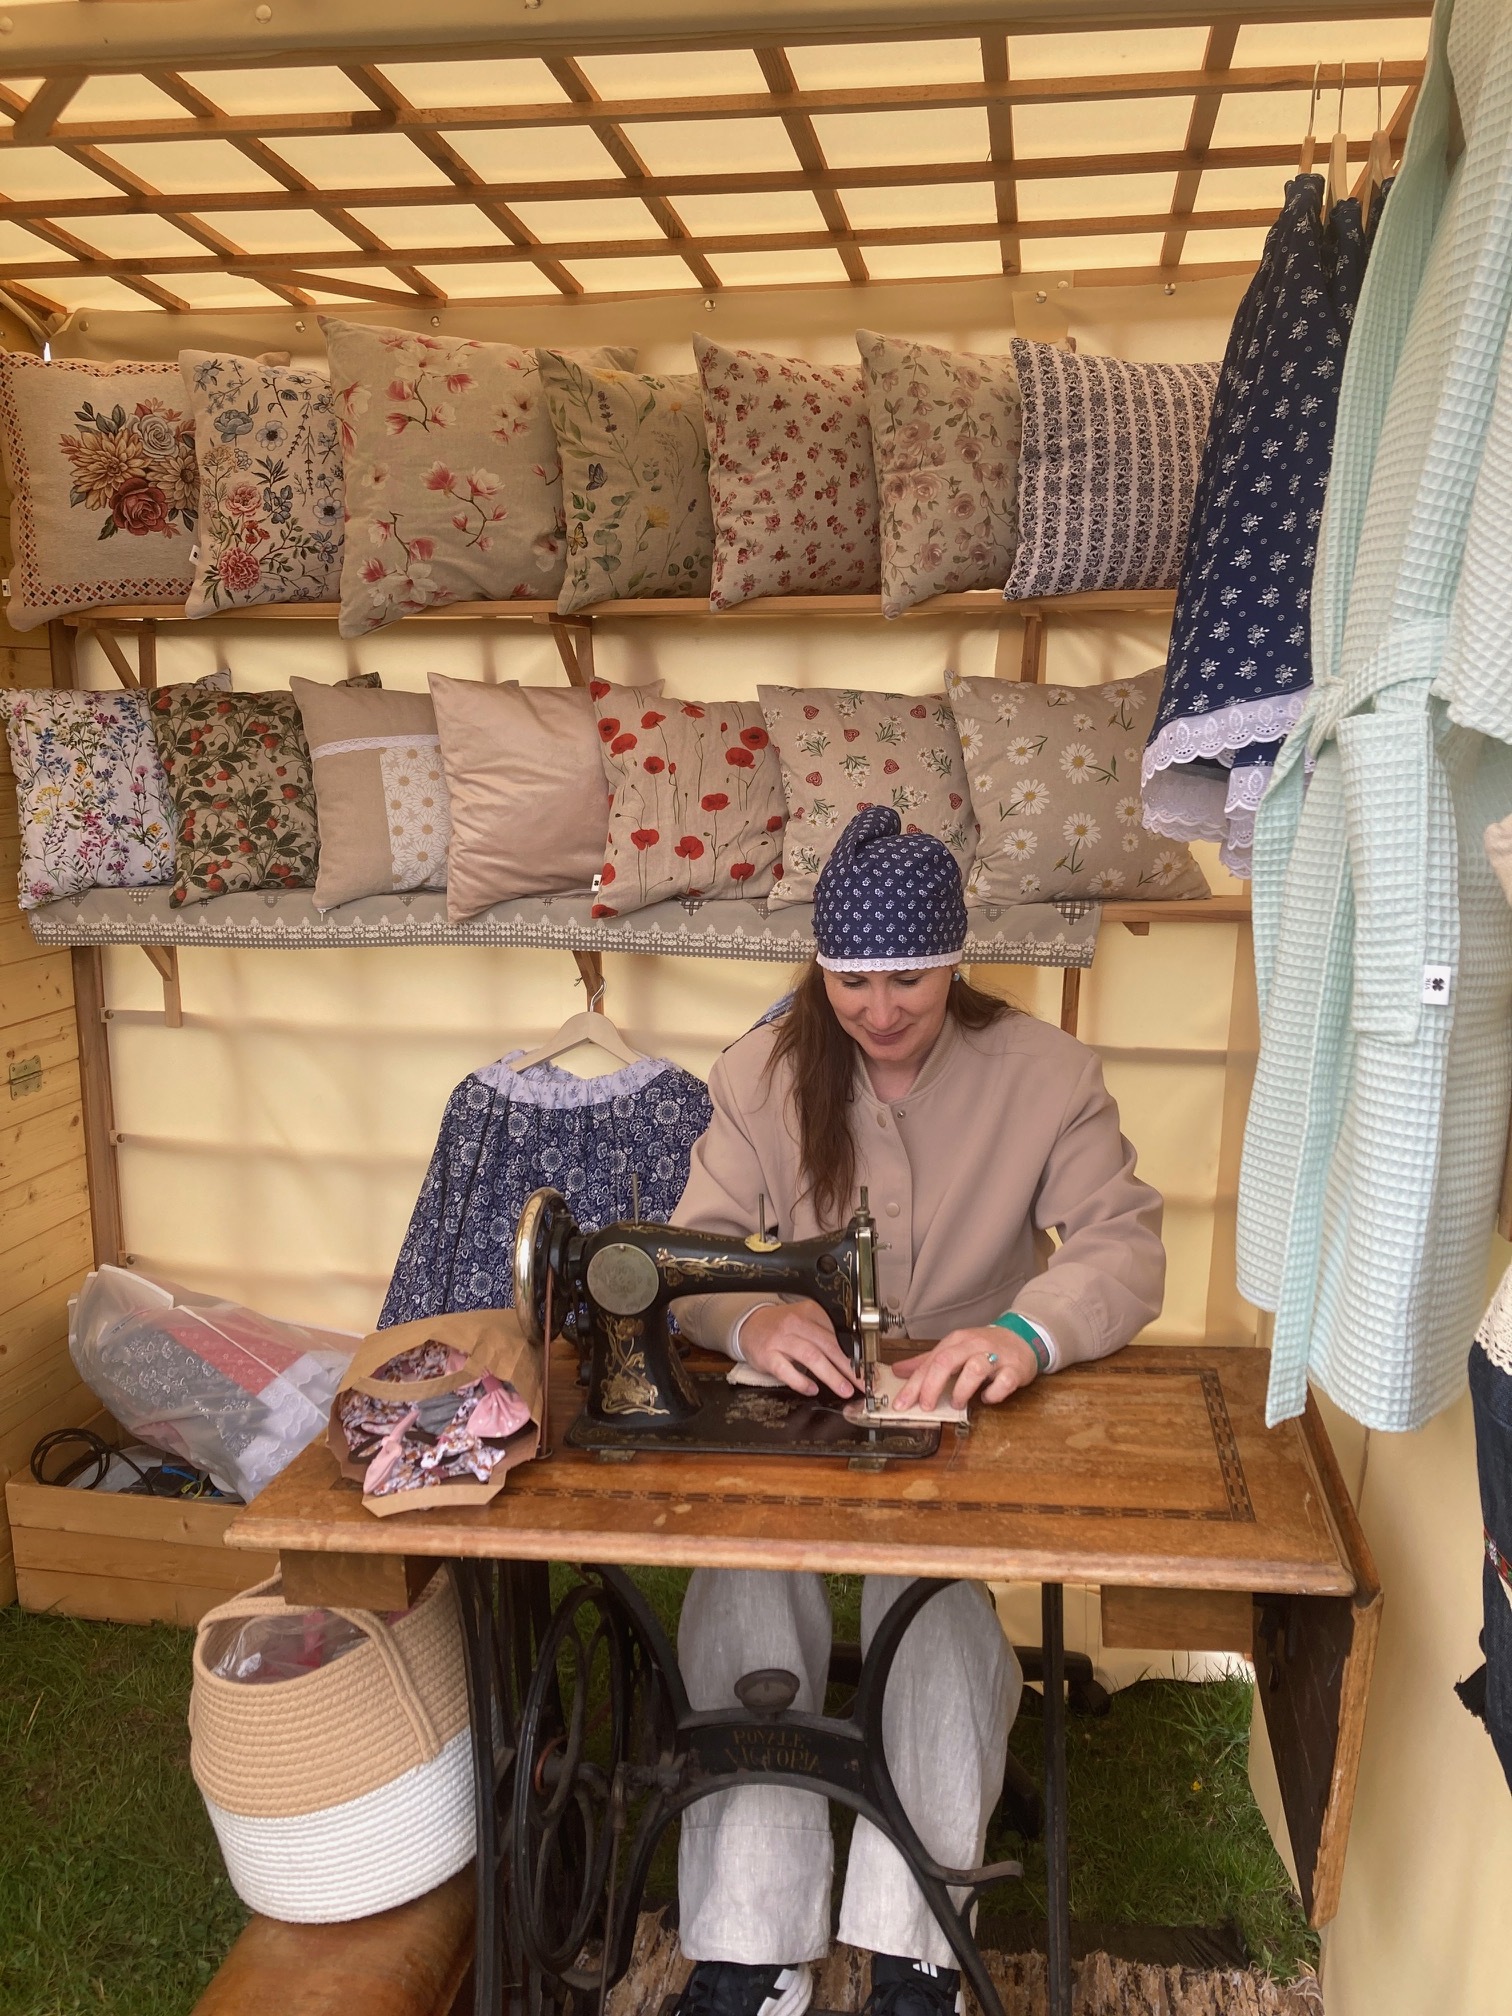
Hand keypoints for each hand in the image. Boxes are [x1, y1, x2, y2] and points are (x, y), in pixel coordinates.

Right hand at [738, 1300, 856, 1399]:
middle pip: (828, 1346)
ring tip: (844, 1389)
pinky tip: (812, 1389)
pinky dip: (801, 1381)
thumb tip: (852, 1359)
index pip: (837, 1335)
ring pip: (811, 1357)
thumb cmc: (782, 1327)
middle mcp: (796, 1324)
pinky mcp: (767, 1355)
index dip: (853, 1354)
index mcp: (810, 1312)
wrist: (750, 1326)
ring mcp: (781, 1340)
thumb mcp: (805, 1322)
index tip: (865, 1370)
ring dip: (831, 1375)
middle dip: (848, 1367)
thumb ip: (825, 1334)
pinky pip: (786, 1370)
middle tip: (862, 1383)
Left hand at [892, 1326, 1039, 1412]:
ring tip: (957, 1403)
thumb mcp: (954, 1350)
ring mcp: (996, 1356)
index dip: (914, 1384)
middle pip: (947, 1361)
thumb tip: (898, 1371)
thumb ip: (927, 1362)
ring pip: (975, 1368)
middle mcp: (974, 1345)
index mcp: (957, 1341)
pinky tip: (986, 1398)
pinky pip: (1003, 1382)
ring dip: (961, 1390)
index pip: (930, 1361)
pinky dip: (993, 1394)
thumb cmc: (984, 1347)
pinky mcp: (1015, 1369)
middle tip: (926, 1406)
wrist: (1022, 1338)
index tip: (902, 1404)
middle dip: (932, 1386)